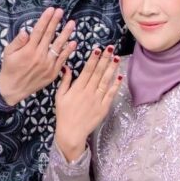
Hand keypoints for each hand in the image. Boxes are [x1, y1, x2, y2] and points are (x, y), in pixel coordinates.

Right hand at [0, 7, 75, 104]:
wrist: (13, 89)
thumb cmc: (9, 69)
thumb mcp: (8, 53)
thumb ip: (18, 41)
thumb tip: (25, 31)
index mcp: (28, 50)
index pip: (39, 31)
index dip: (45, 19)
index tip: (51, 10)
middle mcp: (39, 56)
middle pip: (49, 35)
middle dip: (56, 22)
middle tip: (62, 11)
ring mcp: (47, 65)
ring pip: (59, 46)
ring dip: (66, 34)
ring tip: (72, 23)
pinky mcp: (53, 73)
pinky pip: (62, 60)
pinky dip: (68, 51)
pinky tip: (73, 42)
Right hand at [54, 46, 122, 160]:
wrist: (71, 133)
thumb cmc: (64, 114)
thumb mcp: (59, 96)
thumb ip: (65, 81)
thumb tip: (67, 67)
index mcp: (77, 88)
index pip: (87, 70)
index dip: (93, 59)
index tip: (98, 49)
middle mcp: (88, 92)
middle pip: (98, 73)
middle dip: (105, 59)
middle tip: (111, 48)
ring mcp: (97, 100)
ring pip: (106, 81)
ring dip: (112, 69)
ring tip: (117, 58)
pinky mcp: (103, 108)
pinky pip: (110, 94)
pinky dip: (116, 85)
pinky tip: (120, 76)